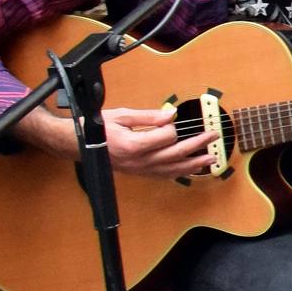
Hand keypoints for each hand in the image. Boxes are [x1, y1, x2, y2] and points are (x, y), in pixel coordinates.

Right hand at [89, 104, 218, 177]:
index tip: (171, 119)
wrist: (78, 145)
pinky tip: (192, 167)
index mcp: (133, 145)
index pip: (166, 137)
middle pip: (175, 153)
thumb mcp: (121, 115)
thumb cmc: (96, 128)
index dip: (172, 127)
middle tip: (213, 136)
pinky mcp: (139, 174)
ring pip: (173, 169)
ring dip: (195, 163)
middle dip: (198, 144)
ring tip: (212, 158)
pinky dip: (180, 172)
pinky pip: (164, 175)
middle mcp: (138, 161)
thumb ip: (148, 116)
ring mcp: (139, 170)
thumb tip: (171, 115)